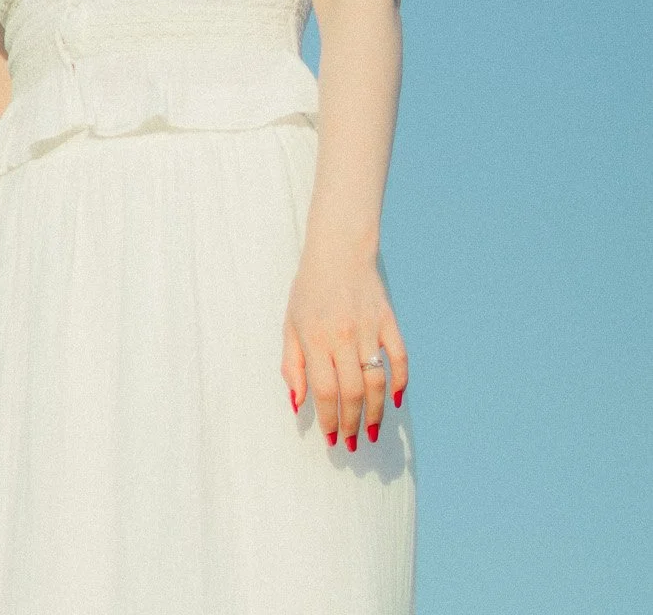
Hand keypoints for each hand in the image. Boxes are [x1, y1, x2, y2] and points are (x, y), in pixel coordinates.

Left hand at [282, 246, 407, 448]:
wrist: (339, 249)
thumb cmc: (309, 290)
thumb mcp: (290, 324)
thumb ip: (293, 365)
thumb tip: (298, 404)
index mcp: (316, 337)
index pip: (325, 390)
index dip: (329, 419)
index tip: (331, 438)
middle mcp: (344, 336)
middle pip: (353, 392)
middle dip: (353, 424)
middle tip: (352, 443)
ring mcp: (369, 328)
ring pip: (378, 382)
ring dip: (376, 413)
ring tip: (371, 433)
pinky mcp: (388, 321)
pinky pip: (400, 359)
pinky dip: (401, 383)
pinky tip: (394, 402)